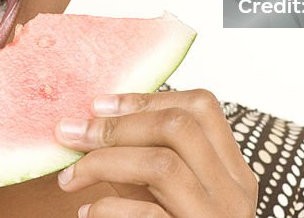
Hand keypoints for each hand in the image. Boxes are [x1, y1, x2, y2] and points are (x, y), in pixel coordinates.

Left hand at [54, 88, 257, 216]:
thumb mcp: (169, 197)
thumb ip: (149, 160)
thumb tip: (96, 119)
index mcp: (232, 172)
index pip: (202, 107)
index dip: (147, 97)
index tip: (99, 105)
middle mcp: (235, 193)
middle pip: (179, 127)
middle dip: (116, 125)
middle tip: (70, 134)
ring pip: (163, 164)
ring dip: (104, 162)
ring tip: (69, 177)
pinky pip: (148, 216)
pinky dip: (108, 209)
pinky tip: (86, 214)